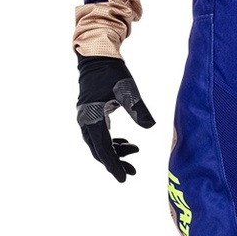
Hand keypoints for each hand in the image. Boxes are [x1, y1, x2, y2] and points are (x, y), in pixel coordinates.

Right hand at [77, 55, 155, 181]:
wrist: (98, 57)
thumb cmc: (112, 72)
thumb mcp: (127, 90)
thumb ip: (138, 109)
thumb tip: (150, 126)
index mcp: (93, 118)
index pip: (103, 149)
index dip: (113, 165)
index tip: (123, 178)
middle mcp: (86, 121)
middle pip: (98, 150)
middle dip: (115, 162)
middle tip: (132, 172)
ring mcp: (86, 117)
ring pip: (98, 144)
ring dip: (114, 151)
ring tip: (134, 151)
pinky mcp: (91, 113)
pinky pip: (99, 135)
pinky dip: (111, 142)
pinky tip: (125, 143)